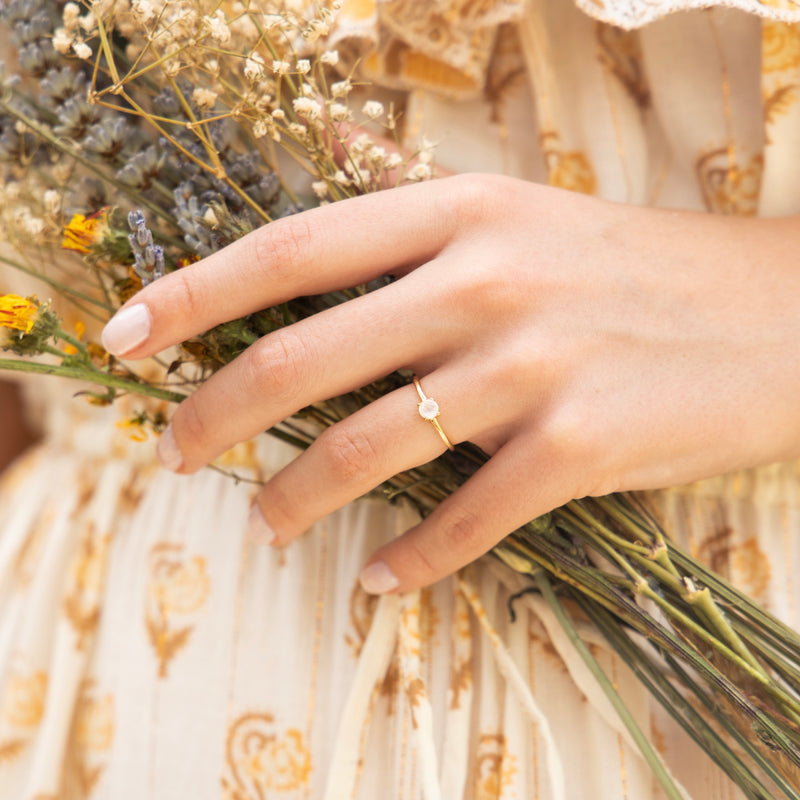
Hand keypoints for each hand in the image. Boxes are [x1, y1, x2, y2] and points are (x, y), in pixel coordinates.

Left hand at [101, 174, 799, 592]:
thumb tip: (316, 283)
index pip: (291, 250)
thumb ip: (418, 251)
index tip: (124, 336)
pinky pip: (467, 519)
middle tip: (174, 451)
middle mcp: (483, 283)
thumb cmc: (634, 269)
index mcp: (459, 214)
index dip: (193, 294)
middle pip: (302, 358)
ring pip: (369, 449)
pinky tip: (381, 580)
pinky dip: (412, 559)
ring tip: (268, 525)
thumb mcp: (521, 224)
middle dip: (215, 413)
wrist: (779, 312)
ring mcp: (532, 366)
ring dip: (298, 498)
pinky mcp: (582, 447)